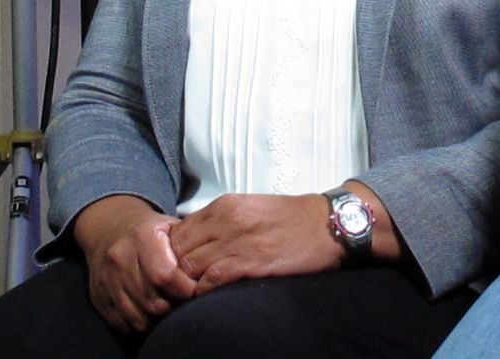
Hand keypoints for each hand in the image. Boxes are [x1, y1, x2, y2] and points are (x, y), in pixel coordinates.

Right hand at [73, 194, 197, 334]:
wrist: (110, 230)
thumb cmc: (150, 231)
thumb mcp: (171, 226)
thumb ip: (190, 243)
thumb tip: (213, 265)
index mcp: (142, 238)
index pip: (165, 275)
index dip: (185, 288)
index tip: (197, 290)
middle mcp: (120, 259)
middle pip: (152, 299)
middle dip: (174, 306)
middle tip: (187, 303)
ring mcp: (106, 281)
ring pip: (137, 314)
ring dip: (158, 318)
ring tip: (172, 309)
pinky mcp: (98, 298)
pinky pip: (122, 323)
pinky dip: (141, 324)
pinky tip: (153, 315)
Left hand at [169, 193, 341, 292]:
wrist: (329, 224)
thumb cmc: (292, 219)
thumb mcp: (251, 208)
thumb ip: (221, 222)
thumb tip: (194, 242)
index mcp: (225, 204)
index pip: (177, 231)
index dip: (171, 254)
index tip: (177, 267)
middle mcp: (227, 219)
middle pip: (177, 250)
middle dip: (173, 271)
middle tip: (180, 286)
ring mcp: (238, 240)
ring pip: (188, 267)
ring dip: (186, 284)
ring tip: (192, 294)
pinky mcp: (252, 261)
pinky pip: (211, 280)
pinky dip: (204, 291)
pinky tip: (210, 295)